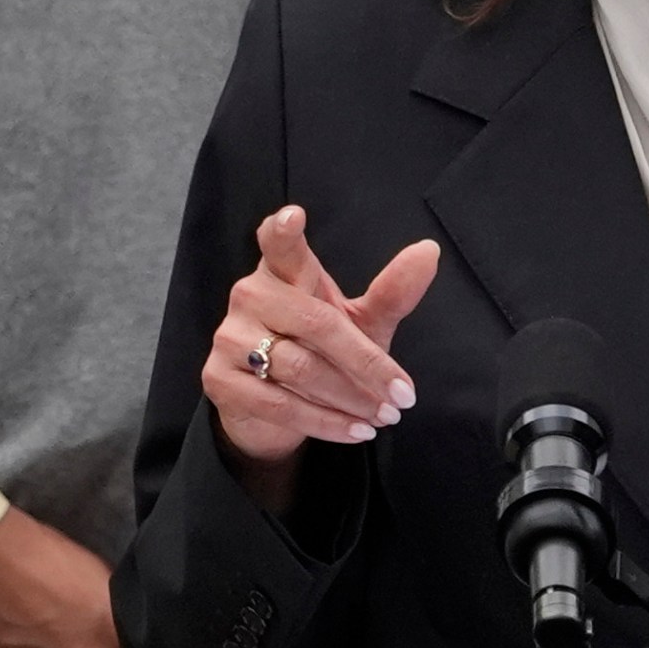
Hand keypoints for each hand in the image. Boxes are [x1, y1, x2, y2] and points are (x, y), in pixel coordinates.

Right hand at [203, 206, 439, 469]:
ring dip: (351, 398)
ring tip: (386, 415)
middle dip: (367, 364)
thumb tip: (429, 251)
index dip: (283, 232)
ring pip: (300, 369)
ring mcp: (229, 337)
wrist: (273, 410)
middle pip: (316, 324)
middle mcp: (250, 295)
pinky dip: (326, 422)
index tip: (294, 216)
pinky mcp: (219, 380)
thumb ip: (391, 292)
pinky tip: (357, 431)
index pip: (278, 245)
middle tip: (404, 395)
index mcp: (284, 271)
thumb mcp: (360, 322)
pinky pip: (280, 404)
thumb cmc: (321, 351)